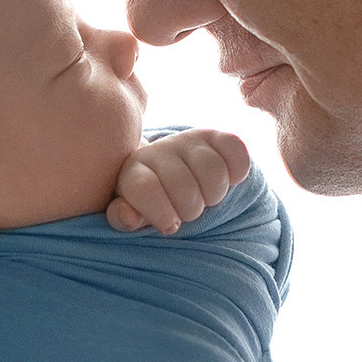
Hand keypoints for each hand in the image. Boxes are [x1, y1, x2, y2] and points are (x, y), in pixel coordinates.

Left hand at [105, 129, 250, 235]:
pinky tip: (228, 181)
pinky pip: (236, 149)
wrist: (172, 177)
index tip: (170, 225)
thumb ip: (125, 217)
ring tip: (206, 198)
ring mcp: (188, 140)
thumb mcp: (134, 214)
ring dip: (215, 195)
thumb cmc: (151, 203)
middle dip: (191, 210)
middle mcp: (159, 150)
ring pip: (213, 170)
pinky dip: (237, 172)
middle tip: (188, 211)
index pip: (145, 188)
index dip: (162, 214)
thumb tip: (128, 217)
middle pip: (184, 186)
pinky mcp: (216, 136)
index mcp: (133, 171)